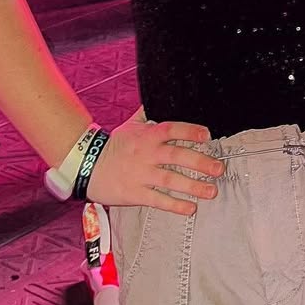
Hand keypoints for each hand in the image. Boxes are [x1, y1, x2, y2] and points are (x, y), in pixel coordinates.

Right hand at [85, 114, 224, 214]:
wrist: (86, 165)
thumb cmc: (113, 145)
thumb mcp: (130, 125)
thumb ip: (148, 113)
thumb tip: (160, 96)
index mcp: (147, 136)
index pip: (172, 130)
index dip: (190, 131)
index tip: (207, 136)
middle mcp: (147, 154)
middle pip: (177, 157)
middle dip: (200, 162)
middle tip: (218, 168)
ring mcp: (141, 175)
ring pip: (171, 181)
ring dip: (193, 187)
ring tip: (211, 191)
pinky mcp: (135, 193)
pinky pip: (158, 200)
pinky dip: (175, 205)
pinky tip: (191, 208)